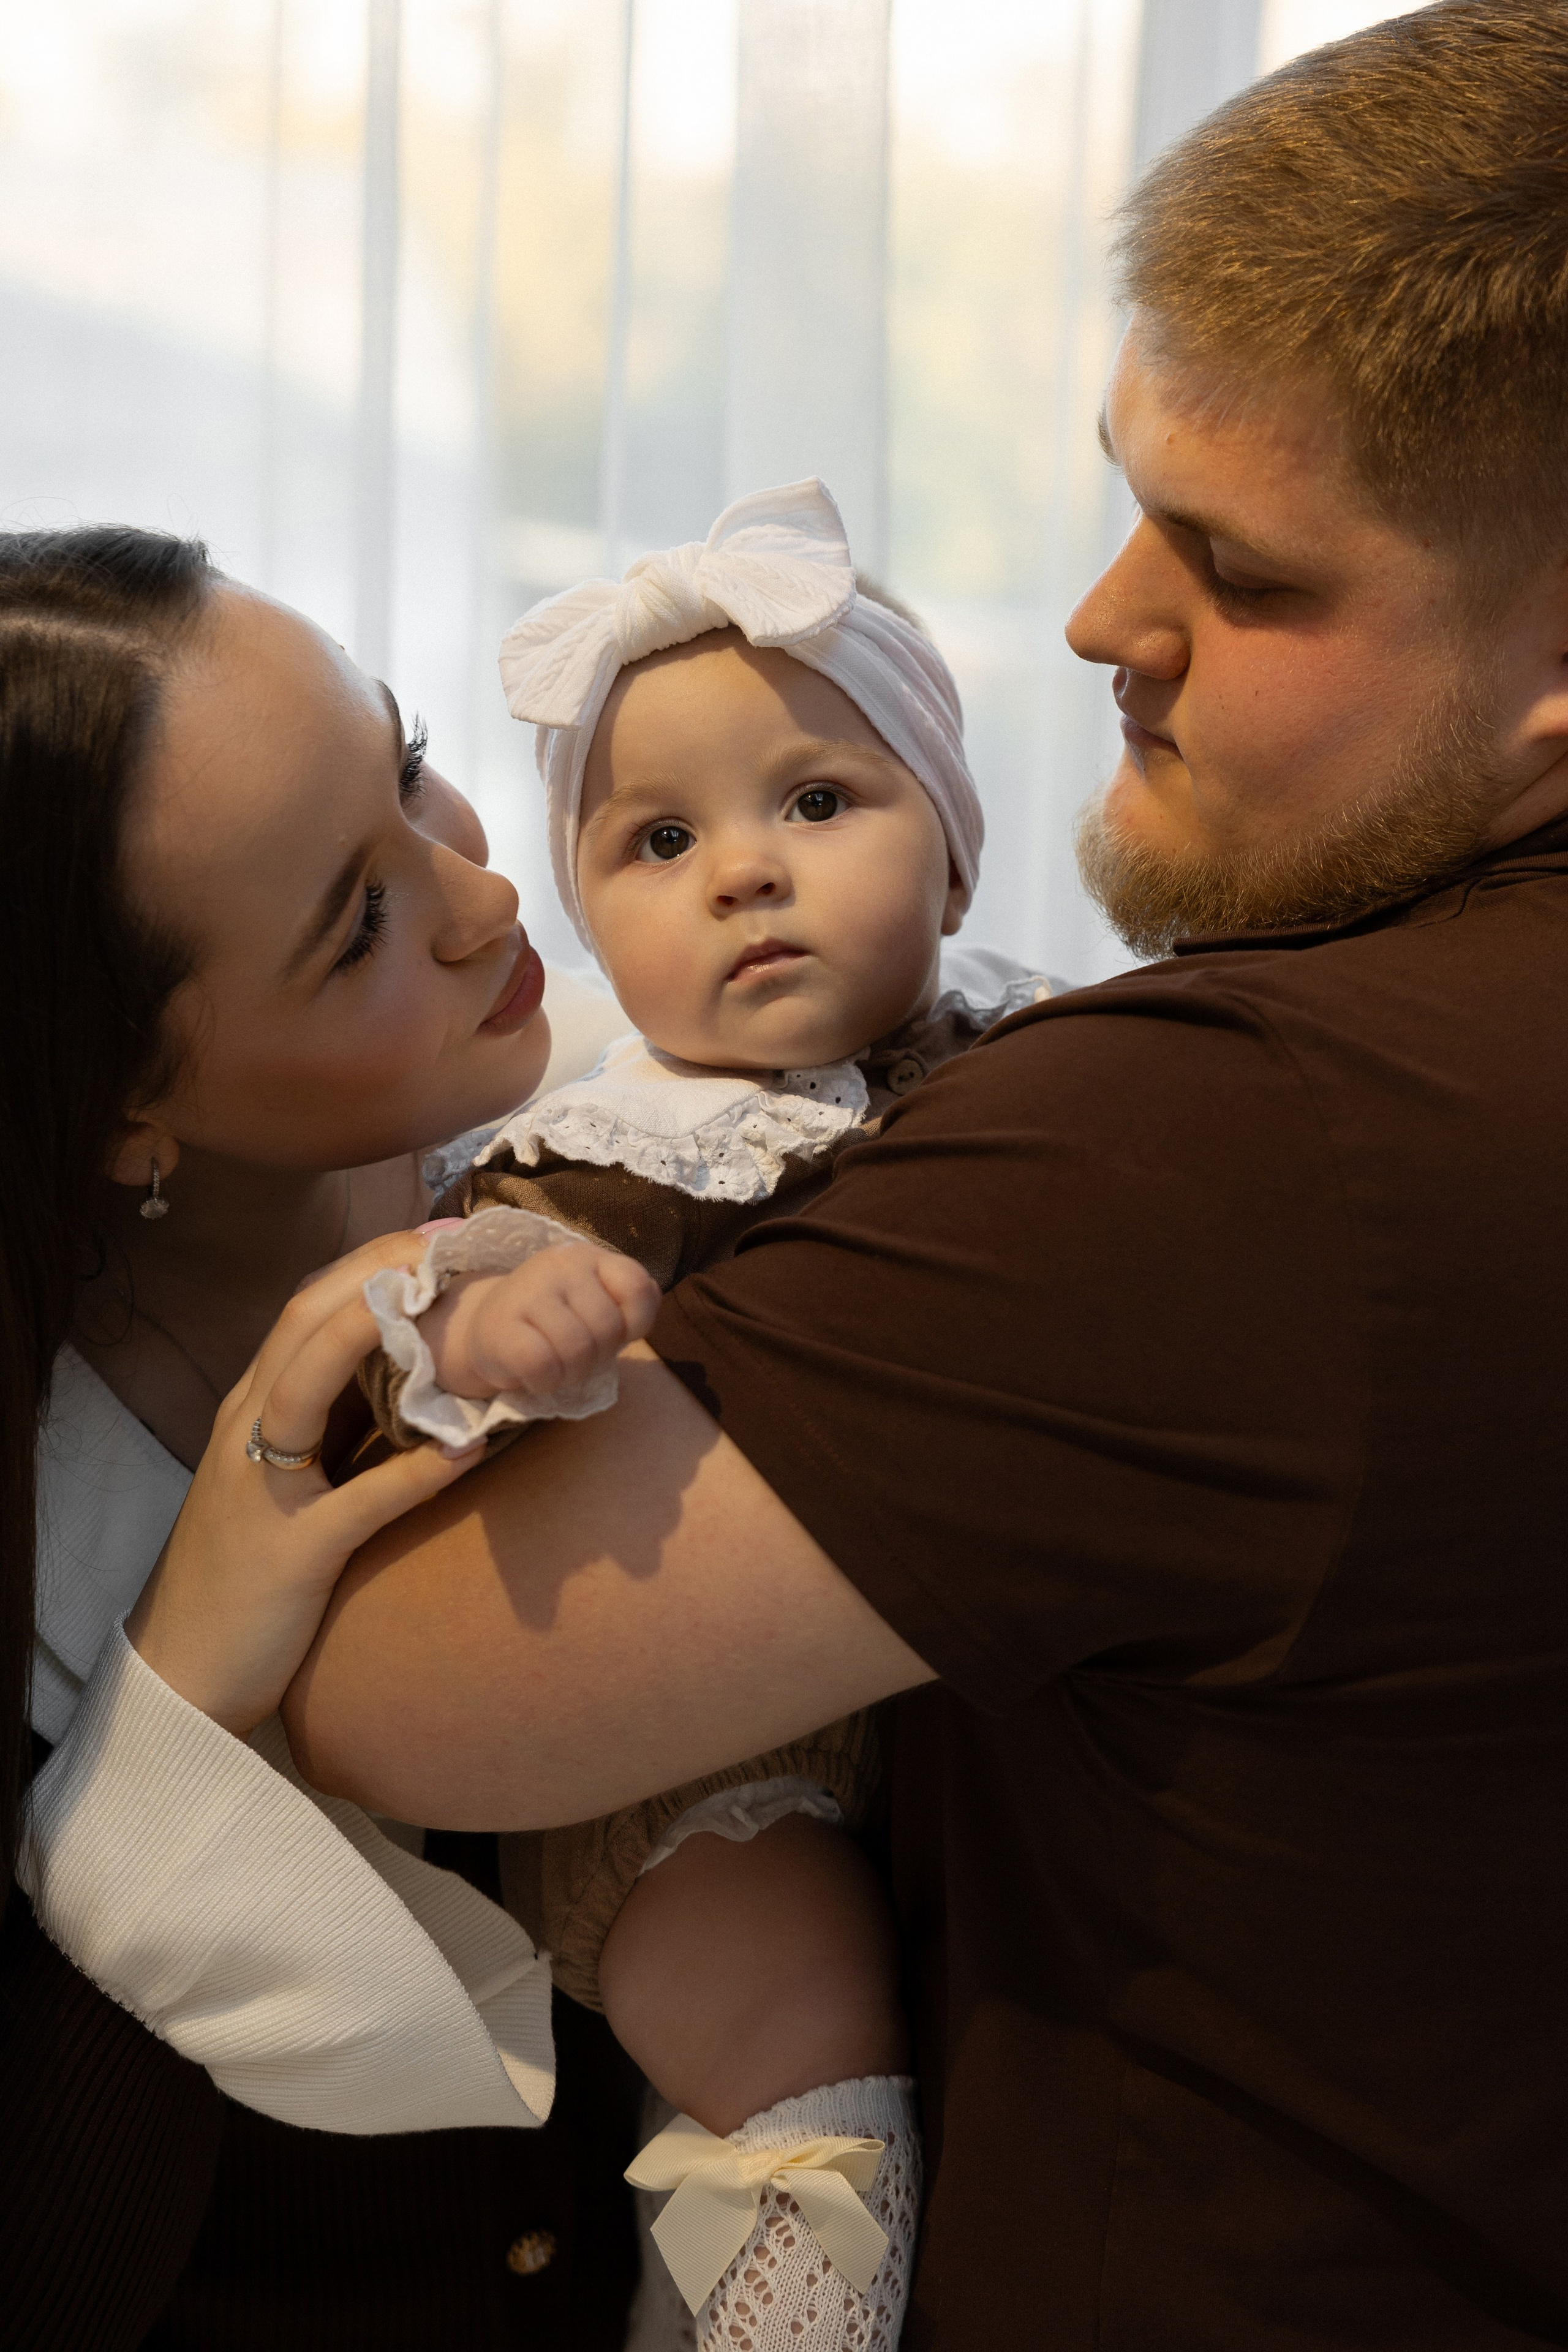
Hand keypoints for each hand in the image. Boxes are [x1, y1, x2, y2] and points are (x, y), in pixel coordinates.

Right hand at [125, 1233, 486, 1738]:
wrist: (184, 1669)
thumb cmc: (244, 1571)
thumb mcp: (284, 1479)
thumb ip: (333, 1428)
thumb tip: (418, 1383)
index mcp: (250, 1409)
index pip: (301, 1311)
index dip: (364, 1265)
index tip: (428, 1235)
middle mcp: (247, 1431)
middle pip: (301, 1324)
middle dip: (372, 1272)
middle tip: (444, 1241)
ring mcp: (263, 1487)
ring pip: (307, 1386)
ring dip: (372, 1337)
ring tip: (441, 1304)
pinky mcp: (293, 1553)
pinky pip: (359, 1501)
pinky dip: (415, 1473)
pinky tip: (468, 1450)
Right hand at [420, 1241, 660, 1400]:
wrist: (488, 1331)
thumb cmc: (556, 1322)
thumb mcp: (597, 1305)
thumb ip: (629, 1303)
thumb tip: (640, 1312)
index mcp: (589, 1256)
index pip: (638, 1288)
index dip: (634, 1324)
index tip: (611, 1332)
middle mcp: (560, 1265)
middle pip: (608, 1328)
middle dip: (599, 1356)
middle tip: (575, 1354)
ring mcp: (528, 1291)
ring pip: (577, 1350)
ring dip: (571, 1374)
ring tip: (555, 1364)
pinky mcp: (500, 1325)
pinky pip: (543, 1366)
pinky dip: (544, 1382)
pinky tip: (533, 1374)